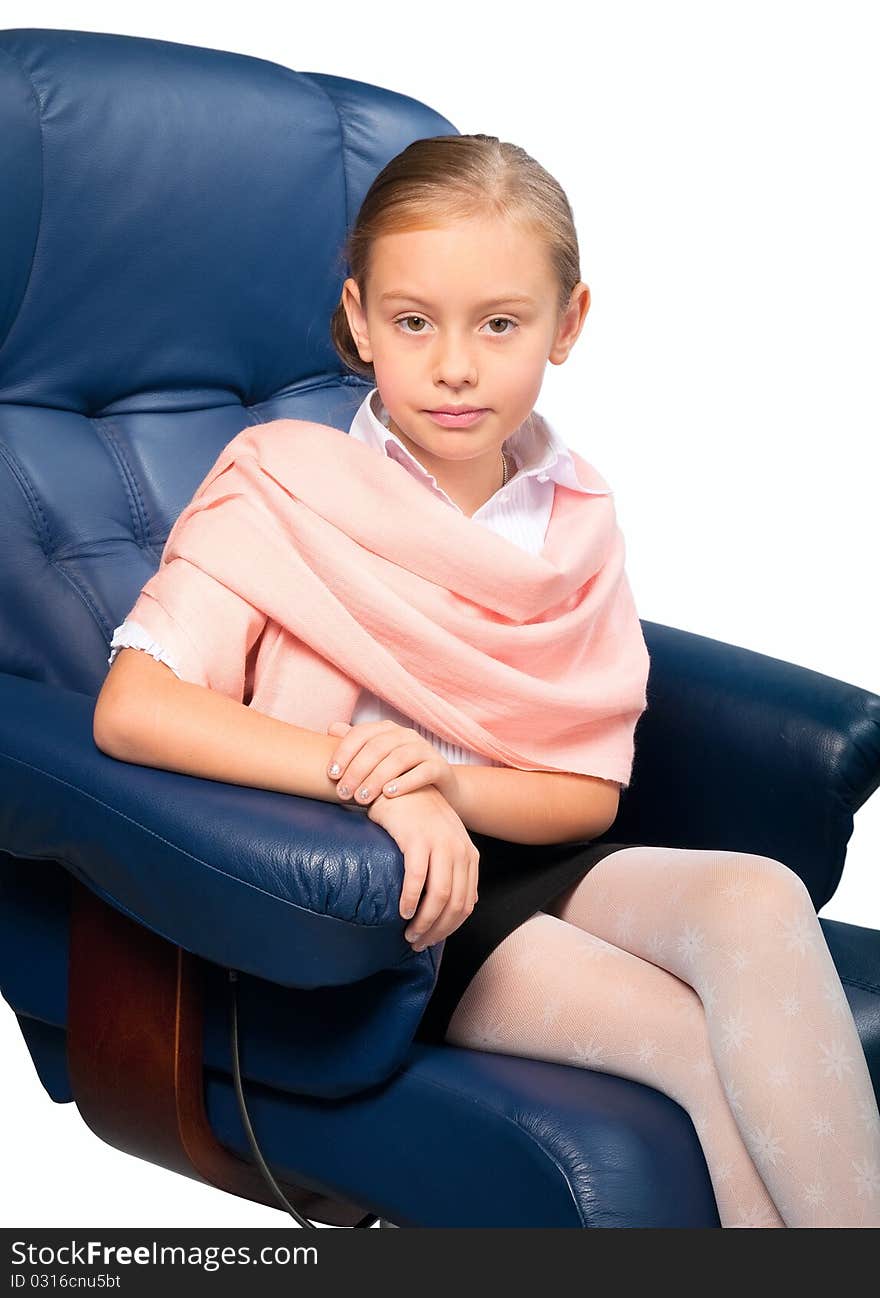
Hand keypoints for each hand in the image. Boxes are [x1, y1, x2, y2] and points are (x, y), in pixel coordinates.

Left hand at [326, 719, 459, 807]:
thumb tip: (331, 728)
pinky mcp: (439, 767)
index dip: (344, 753)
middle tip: (344, 793)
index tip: (332, 775)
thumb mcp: (375, 759)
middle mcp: (406, 735)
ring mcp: (425, 749)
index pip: (361, 734)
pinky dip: (404, 782)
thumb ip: (355, 744)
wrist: (437, 790)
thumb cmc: (397, 775)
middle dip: (357, 771)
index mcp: (387, 730)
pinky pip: (422, 772)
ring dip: (376, 778)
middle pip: (377, 747)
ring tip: (362, 799)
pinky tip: (388, 795)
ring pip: (398, 759)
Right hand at [367, 785, 479, 950]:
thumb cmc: (417, 819)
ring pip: (439, 896)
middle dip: (437, 930)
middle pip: (455, 904)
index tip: (430, 939)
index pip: (466, 903)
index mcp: (468, 856)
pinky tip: (403, 911)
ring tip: (409, 933)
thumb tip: (448, 907)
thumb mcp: (442, 843)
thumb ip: (450, 870)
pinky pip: (417, 879)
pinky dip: (411, 900)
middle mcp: (459, 851)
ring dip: (424, 921)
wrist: (400, 786)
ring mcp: (441, 845)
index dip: (450, 927)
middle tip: (416, 942)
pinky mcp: (418, 840)